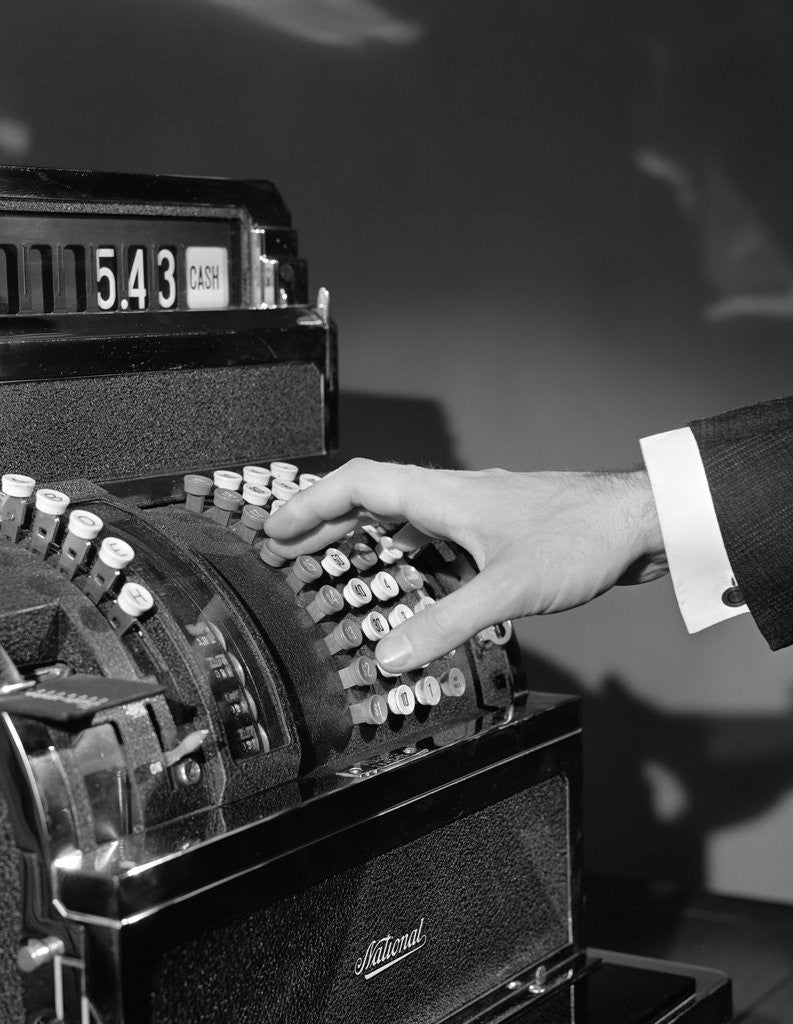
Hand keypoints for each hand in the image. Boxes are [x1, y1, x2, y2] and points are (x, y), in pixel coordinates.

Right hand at [263, 460, 666, 672]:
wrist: (637, 522)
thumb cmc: (578, 539)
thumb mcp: (504, 589)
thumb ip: (445, 623)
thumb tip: (389, 656)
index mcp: (443, 495)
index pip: (358, 485)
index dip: (310, 505)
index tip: (275, 529)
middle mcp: (454, 494)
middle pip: (372, 494)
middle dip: (325, 519)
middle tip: (290, 548)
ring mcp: (477, 508)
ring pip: (404, 511)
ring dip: (364, 531)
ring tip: (336, 558)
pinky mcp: (498, 527)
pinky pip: (434, 529)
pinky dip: (406, 545)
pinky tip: (412, 571)